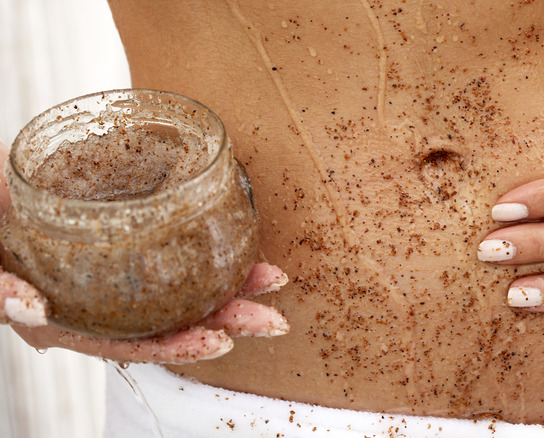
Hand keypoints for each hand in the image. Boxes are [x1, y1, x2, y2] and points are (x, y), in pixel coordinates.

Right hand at [7, 263, 288, 363]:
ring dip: (227, 287)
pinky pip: (167, 258)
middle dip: (226, 320)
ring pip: (177, 291)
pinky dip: (203, 257)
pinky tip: (234, 249)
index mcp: (66, 322)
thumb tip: (35, 310)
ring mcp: (112, 279)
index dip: (176, 348)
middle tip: (273, 317)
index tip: (220, 341)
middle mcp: (97, 307)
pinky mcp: (121, 247)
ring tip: (270, 279)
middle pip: (168, 322)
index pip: (131, 344)